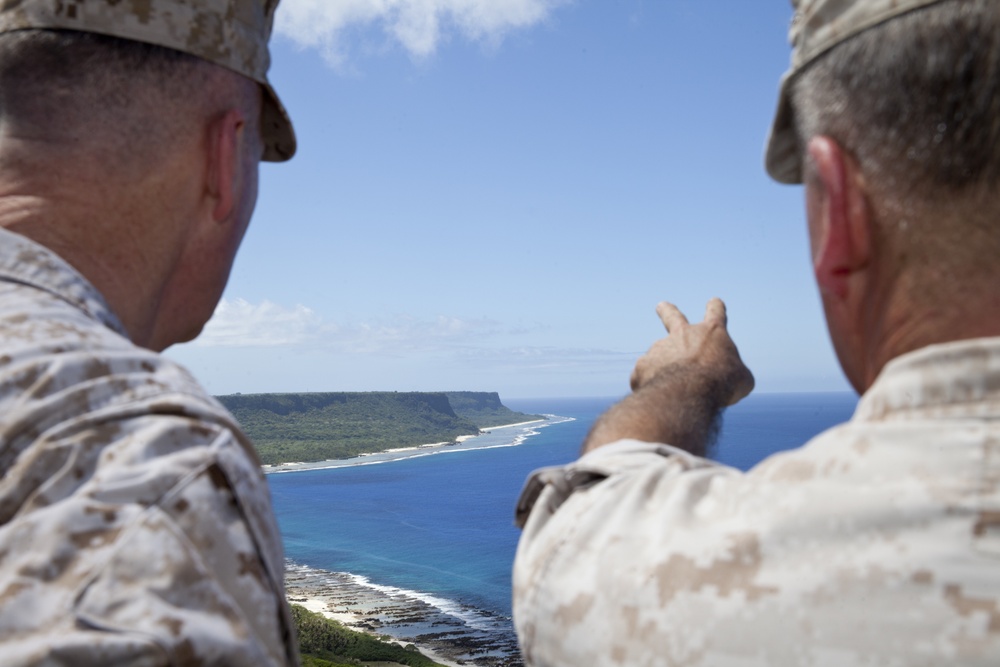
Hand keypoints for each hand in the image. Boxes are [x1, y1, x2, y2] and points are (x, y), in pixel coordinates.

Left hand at [630, 298, 753, 405]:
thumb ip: (734, 375)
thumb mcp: (741, 380)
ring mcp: (659, 348)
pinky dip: (653, 389)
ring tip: (672, 391)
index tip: (714, 301)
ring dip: (662, 370)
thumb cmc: (721, 384)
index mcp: (711, 333)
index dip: (716, 308)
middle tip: (661, 306)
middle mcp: (683, 334)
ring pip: (659, 358)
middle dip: (667, 311)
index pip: (716, 314)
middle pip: (673, 316)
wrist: (688, 392)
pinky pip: (647, 379)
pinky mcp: (643, 365)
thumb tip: (729, 381)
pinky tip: (661, 402)